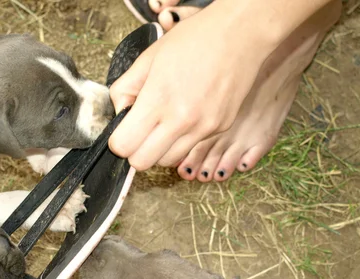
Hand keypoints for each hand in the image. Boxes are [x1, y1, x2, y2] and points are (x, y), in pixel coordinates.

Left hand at [109, 1, 276, 169]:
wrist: (241, 34)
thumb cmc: (194, 39)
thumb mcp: (148, 58)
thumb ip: (124, 89)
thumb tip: (120, 113)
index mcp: (158, 99)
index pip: (124, 145)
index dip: (118, 140)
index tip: (123, 130)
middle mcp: (181, 120)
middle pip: (143, 162)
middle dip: (135, 151)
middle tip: (140, 132)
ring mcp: (203, 128)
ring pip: (168, 161)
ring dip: (160, 149)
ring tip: (164, 124)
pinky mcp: (219, 129)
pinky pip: (191, 147)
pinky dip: (182, 140)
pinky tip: (186, 116)